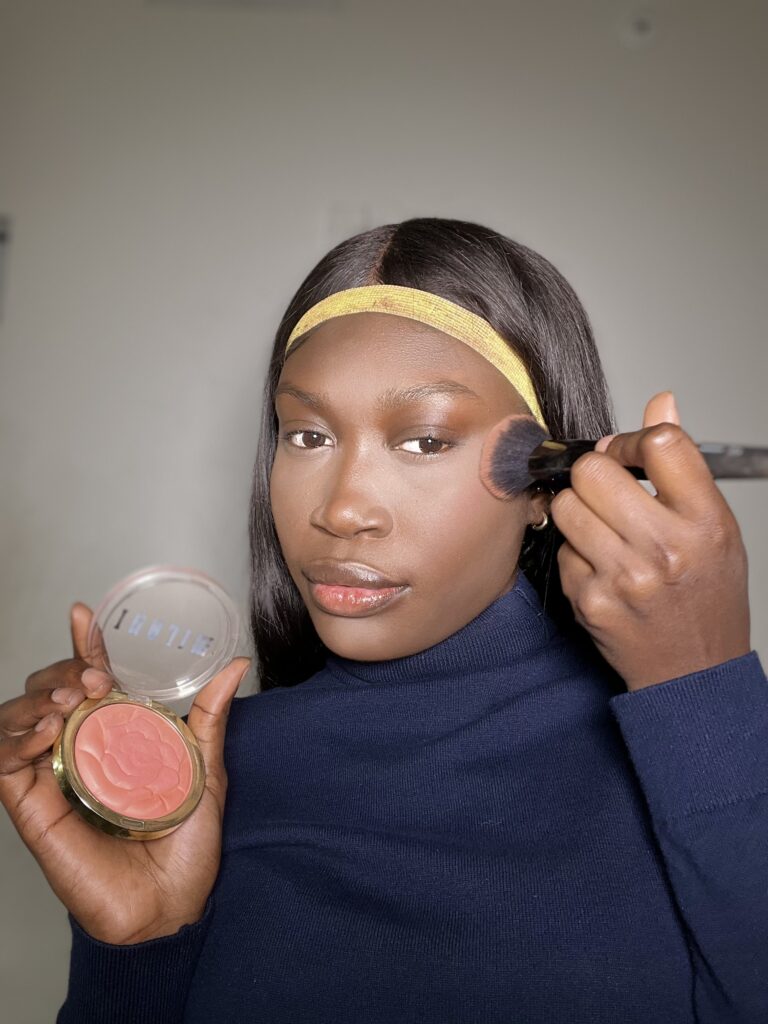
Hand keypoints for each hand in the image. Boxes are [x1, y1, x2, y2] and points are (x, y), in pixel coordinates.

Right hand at [0, 602, 249, 943]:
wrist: (171, 904)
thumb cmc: (186, 842)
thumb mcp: (204, 768)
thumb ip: (210, 715)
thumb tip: (237, 663)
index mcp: (114, 734)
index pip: (87, 678)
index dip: (81, 644)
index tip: (81, 614)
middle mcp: (78, 748)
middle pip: (47, 690)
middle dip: (61, 670)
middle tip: (89, 679)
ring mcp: (52, 777)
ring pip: (18, 718)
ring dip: (36, 698)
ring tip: (67, 702)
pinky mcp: (33, 808)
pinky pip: (4, 764)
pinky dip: (14, 739)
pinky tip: (45, 732)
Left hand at [551, 392, 750, 690]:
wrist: (694, 671)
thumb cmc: (707, 597)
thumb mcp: (715, 527)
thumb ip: (682, 466)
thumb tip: (661, 402)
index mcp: (705, 521)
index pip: (659, 443)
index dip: (629, 440)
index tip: (625, 455)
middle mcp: (666, 547)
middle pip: (593, 471)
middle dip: (593, 475)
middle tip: (607, 494)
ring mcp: (624, 577)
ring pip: (566, 506)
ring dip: (577, 512)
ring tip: (604, 533)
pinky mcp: (589, 600)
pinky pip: (561, 550)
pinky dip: (574, 554)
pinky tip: (601, 570)